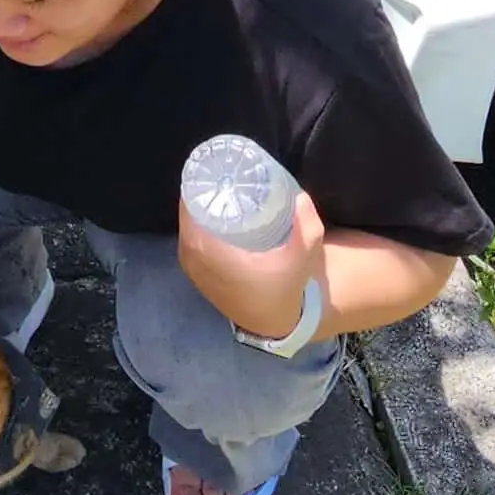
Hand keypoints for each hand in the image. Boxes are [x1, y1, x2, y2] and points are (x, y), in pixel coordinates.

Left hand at [177, 185, 327, 342]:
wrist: (275, 322)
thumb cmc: (285, 287)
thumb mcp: (303, 257)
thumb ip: (307, 227)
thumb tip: (300, 196)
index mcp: (214, 255)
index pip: (191, 213)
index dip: (195, 190)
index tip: (209, 173)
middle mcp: (198, 263)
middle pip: (187, 217)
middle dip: (197, 195)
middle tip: (215, 177)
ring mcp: (194, 272)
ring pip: (186, 231)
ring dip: (195, 211)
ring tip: (212, 191)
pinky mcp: (197, 277)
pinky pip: (188, 244)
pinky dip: (194, 227)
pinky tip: (208, 215)